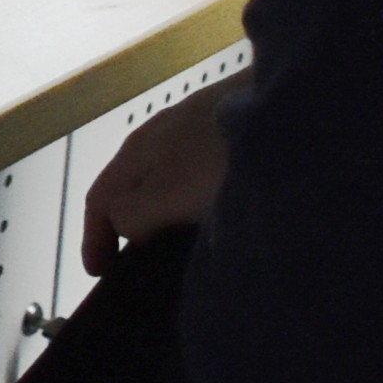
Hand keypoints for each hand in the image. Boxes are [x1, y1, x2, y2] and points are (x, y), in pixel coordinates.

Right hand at [81, 81, 237, 276]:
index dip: (93, 237)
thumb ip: (134, 215)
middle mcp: (158, 136)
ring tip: (181, 237)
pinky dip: (196, 195)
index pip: (99, 200)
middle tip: (136, 260)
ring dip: (163, 207)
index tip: (97, 273)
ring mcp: (197, 129)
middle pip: (129, 185)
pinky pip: (200, 170)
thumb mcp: (168, 196)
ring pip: (166, 175)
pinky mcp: (233, 130)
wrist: (289, 109)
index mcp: (135, 152)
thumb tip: (124, 227)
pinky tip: (221, 204)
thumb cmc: (221, 157)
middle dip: (125, 222)